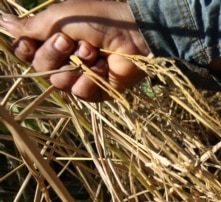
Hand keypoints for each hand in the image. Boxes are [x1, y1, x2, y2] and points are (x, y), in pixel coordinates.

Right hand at [0, 1, 150, 101]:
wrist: (134, 33)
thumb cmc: (99, 19)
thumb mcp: (60, 17)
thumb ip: (30, 26)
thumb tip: (0, 21)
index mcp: (52, 40)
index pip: (25, 53)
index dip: (26, 49)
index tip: (33, 39)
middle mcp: (65, 59)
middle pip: (40, 68)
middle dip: (53, 53)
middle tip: (68, 41)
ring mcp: (82, 76)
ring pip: (59, 82)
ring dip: (75, 64)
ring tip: (93, 52)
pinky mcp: (98, 90)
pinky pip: (81, 93)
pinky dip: (90, 79)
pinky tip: (104, 66)